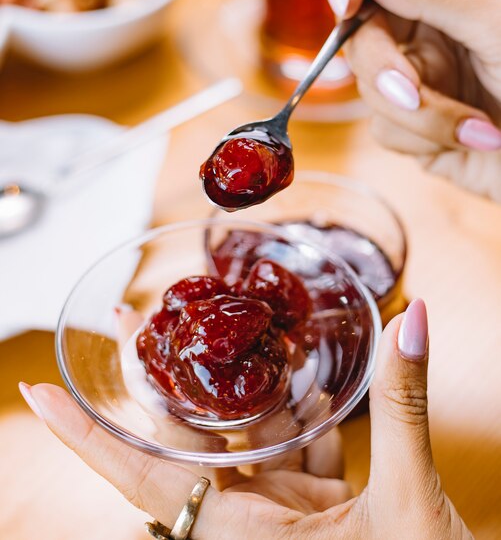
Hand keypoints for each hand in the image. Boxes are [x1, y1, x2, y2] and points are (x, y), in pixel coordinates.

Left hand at [20, 300, 471, 538]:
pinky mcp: (312, 511)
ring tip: (235, 335)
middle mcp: (248, 525)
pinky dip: (299, 418)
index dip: (86, 438)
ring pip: (243, 440)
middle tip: (142, 317)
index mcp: (245, 536)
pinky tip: (310, 387)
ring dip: (245, 389)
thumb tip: (413, 321)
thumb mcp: (408, 507)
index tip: (38, 393)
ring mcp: (279, 517)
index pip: (143, 478)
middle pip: (186, 439)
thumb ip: (403, 408)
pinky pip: (290, 454)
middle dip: (165, 375)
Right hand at [322, 0, 500, 201]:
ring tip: (478, 129)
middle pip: (359, 35)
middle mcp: (424, 30)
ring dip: (421, 116)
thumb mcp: (497, 26)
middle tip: (413, 93)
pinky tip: (470, 141)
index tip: (347, 2)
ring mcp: (415, 79)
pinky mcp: (410, 127)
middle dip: (383, 69)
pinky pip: (385, 130)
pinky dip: (427, 139)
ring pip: (369, 91)